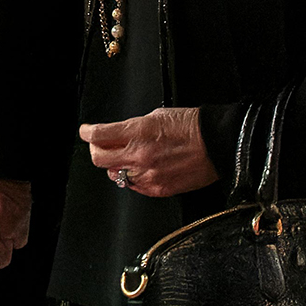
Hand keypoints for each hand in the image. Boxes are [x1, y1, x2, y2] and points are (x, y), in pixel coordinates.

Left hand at [81, 106, 217, 198]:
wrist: (219, 143)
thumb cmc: (192, 126)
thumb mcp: (155, 116)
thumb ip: (132, 128)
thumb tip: (117, 135)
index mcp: (138, 133)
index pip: (98, 135)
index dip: (87, 133)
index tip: (86, 131)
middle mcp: (140, 156)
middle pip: (99, 159)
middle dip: (97, 150)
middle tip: (100, 145)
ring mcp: (149, 175)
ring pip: (115, 174)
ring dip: (115, 165)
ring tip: (127, 157)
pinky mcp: (159, 189)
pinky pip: (133, 186)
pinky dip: (132, 177)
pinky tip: (140, 168)